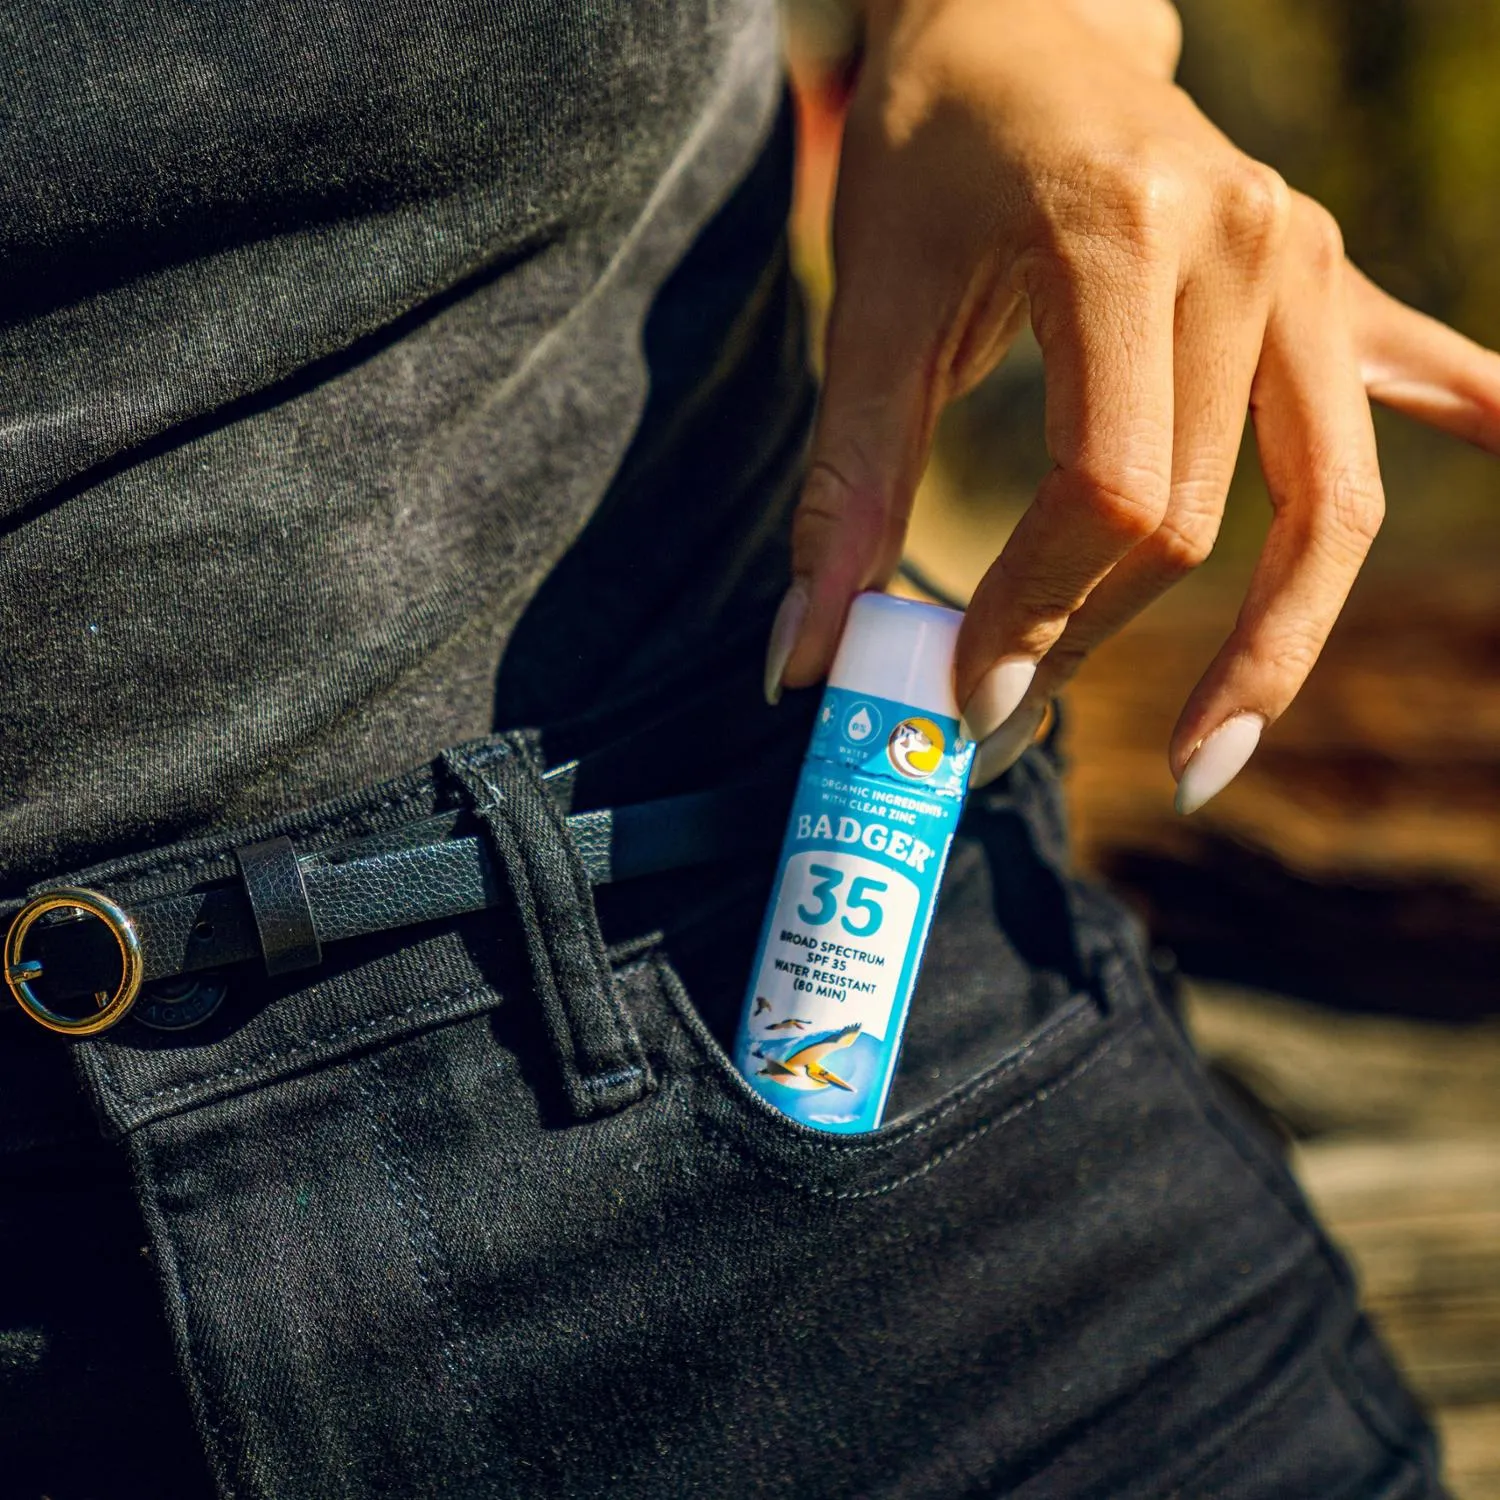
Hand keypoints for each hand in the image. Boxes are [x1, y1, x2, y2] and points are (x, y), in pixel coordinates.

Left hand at [765, 0, 1499, 808]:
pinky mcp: (1329, 280)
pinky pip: (1413, 375)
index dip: (1037, 612)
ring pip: (1325, 502)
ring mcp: (1309, 261)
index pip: (1106, 488)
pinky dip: (1473, 418)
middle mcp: (1251, 245)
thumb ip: (845, 485)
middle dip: (1095, 639)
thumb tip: (803, 661)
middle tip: (1006, 724)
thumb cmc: (930, 154)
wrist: (1011, 21)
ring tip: (1204, 754)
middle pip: (1197, 517)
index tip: (966, 698)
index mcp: (1125, 237)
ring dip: (1272, 644)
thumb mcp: (869, 308)